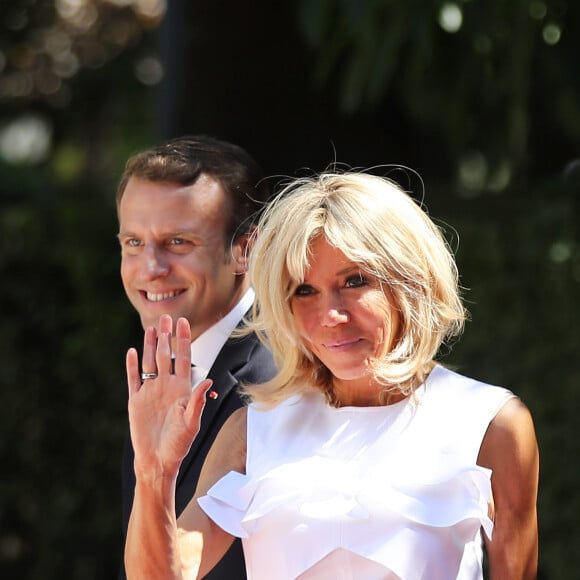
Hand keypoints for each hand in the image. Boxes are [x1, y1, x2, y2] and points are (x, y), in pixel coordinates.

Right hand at [126, 315, 210, 482]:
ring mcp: (150, 392)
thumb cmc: (179, 444)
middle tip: (167, 317)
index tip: (184, 322)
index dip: (184, 340)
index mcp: (182, 388)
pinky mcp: (136, 401)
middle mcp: (166, 386)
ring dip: (150, 345)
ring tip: (151, 328)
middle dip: (167, 336)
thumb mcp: (192, 423)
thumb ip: (198, 401)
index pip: (183, 358)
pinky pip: (134, 379)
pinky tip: (132, 351)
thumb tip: (208, 380)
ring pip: (150, 362)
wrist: (158, 461)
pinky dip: (132, 365)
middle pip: (166, 355)